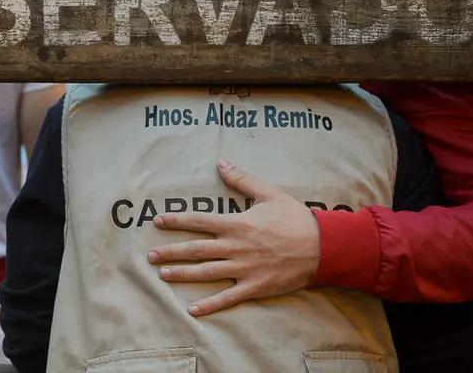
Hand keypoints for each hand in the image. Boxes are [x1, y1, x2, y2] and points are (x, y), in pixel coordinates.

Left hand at [147, 159, 320, 316]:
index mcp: (237, 223)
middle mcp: (235, 246)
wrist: (322, 246)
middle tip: (150, 256)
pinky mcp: (254, 286)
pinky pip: (227, 297)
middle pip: (195, 249)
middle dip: (170, 252)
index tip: (158, 221)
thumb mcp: (269, 193)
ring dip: (182, 275)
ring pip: (205, 272)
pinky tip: (192, 310)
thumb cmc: (296, 218)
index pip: (199, 220)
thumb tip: (221, 162)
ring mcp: (244, 268)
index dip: (176, 221)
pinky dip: (209, 305)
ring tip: (162, 276)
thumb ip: (242, 179)